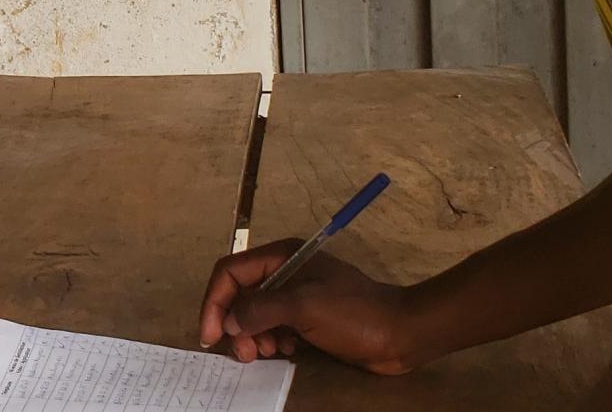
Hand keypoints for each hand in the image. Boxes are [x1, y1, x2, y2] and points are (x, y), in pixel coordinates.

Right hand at [199, 239, 427, 371]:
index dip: (215, 302)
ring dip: (253, 337)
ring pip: (255, 314)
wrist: (400, 333)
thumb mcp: (304, 307)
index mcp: (282, 255)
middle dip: (235, 325)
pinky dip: (271, 341)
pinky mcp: (307, 318)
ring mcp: (296, 295)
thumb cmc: (354, 314)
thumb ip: (261, 309)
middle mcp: (284, 271)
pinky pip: (273, 327)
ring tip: (266, 354)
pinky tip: (285, 352)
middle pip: (240, 294)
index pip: (230, 271)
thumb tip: (228, 322)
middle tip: (245, 355)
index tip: (211, 336)